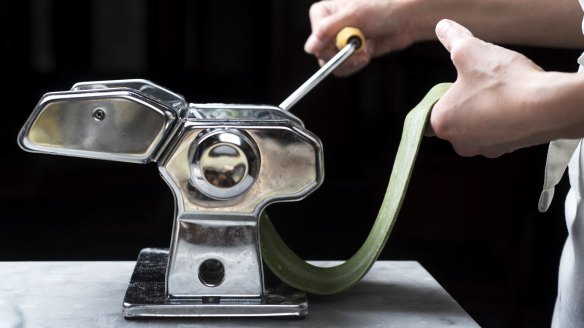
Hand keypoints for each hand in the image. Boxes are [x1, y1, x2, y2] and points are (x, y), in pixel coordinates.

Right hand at [304, 0, 417, 75]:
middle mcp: (328, 28)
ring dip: (351, 61)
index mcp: (323, 12)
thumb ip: (327, 30)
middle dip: (343, 55)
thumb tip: (310, 48)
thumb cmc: (383, 8)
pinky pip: (343, 68)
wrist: (406, 20)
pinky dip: (355, 65)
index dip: (329, 45)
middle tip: (359, 48)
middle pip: (322, 54)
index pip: (315, 38)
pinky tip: (367, 53)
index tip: (344, 43)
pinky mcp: (348, 53)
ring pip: (331, 64)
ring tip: (366, 49)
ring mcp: (338, 42)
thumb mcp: (354, 15)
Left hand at [429, 19, 545, 157]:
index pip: (430, 112)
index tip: (457, 83)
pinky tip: (515, 102)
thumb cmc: (502, 82)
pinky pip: (499, 131)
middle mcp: (459, 143)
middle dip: (465, 101)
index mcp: (441, 124)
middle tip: (481, 83)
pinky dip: (504, 118)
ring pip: (478, 125)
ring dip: (485, 110)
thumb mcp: (469, 51)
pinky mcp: (508, 149)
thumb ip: (452, 38)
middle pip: (455, 118)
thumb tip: (443, 28)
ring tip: (501, 91)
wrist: (547, 107)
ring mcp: (484, 149)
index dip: (443, 95)